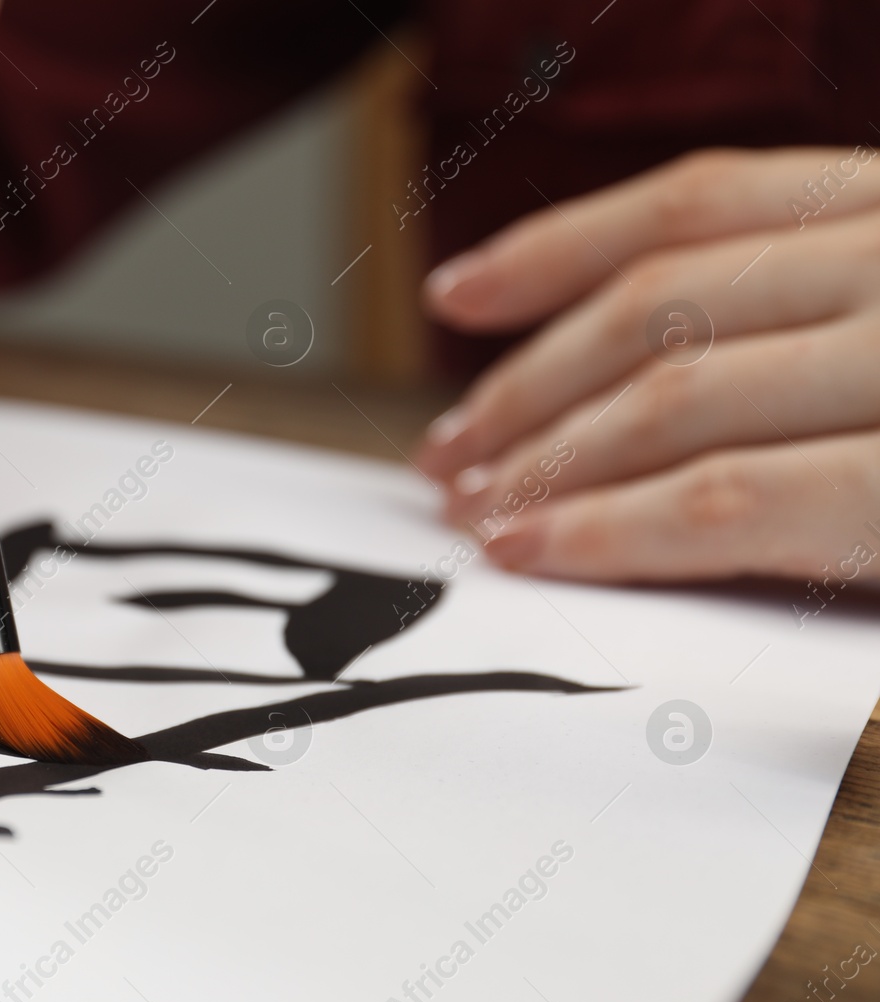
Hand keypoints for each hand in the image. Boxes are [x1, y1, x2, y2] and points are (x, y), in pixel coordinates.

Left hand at [417, 147, 879, 584]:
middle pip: (654, 306)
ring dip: (545, 460)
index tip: (453, 294)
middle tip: (445, 452)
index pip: (694, 205)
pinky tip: (528, 549)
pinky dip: (607, 528)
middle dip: (525, 385)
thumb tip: (626, 377)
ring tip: (472, 512)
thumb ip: (802, 323)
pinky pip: (721, 500)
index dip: (554, 251)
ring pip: (666, 397)